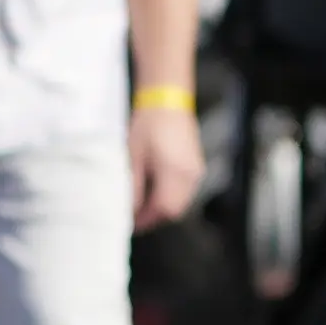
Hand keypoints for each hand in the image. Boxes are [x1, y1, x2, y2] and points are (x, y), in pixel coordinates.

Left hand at [128, 104, 204, 232]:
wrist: (167, 101)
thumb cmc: (149, 124)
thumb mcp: (133, 157)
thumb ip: (133, 187)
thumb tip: (129, 209)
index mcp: (175, 172)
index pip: (164, 209)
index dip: (146, 220)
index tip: (130, 223)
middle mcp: (190, 175)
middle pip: (174, 210)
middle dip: (154, 217)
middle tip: (133, 217)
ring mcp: (196, 170)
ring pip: (181, 202)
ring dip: (162, 208)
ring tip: (141, 204)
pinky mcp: (195, 166)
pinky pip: (185, 191)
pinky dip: (170, 196)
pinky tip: (154, 190)